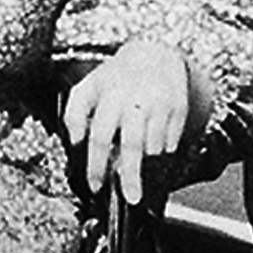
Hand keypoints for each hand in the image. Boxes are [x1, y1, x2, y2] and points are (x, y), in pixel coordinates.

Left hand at [62, 42, 193, 202]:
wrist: (156, 54)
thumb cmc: (117, 77)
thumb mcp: (89, 87)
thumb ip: (74, 114)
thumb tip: (74, 142)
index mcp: (108, 96)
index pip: (99, 136)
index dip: (96, 164)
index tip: (95, 185)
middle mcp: (134, 100)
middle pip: (132, 146)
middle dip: (130, 176)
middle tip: (130, 198)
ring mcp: (159, 105)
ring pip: (154, 148)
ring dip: (147, 168)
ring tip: (139, 184)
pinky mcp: (178, 110)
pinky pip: (171, 143)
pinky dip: (163, 157)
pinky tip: (155, 162)